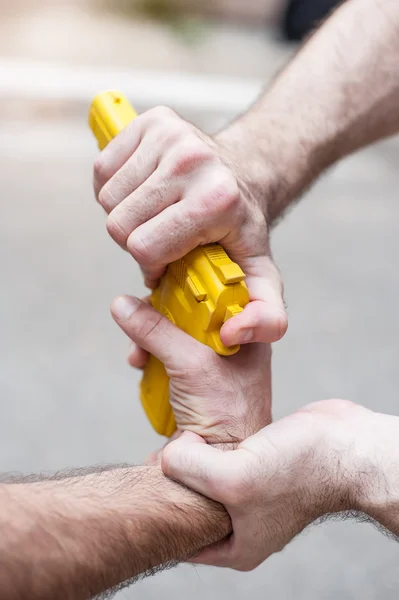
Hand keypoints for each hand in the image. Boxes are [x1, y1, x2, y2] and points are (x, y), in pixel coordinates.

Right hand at [94, 107, 286, 347]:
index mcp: (216, 199)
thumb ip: (265, 317)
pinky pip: (102, 170)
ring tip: (156, 216)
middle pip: (119, 225)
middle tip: (162, 238)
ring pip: (107, 198)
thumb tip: (233, 335)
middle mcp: (192, 159)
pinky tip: (144, 195)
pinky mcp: (150, 121)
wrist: (244, 173)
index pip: (144, 248)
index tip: (171, 262)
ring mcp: (169, 135)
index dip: (152, 264)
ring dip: (126, 216)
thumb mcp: (260, 277)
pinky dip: (114, 189)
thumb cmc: (240, 230)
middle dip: (137, 241)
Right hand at [110, 295, 270, 443]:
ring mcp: (211, 364)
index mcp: (246, 333)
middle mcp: (230, 345)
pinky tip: (140, 366)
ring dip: (149, 341)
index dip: (188, 286)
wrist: (221, 469)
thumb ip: (157, 332)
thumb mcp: (191, 365)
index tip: (161, 284)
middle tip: (141, 319)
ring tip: (138, 355)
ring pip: (173, 335)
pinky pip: (166, 358)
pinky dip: (150, 360)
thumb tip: (124, 304)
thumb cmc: (227, 416)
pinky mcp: (192, 381)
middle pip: (189, 313)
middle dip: (159, 318)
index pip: (217, 293)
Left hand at [162, 399, 378, 569]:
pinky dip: (207, 443)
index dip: (159, 511)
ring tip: (175, 440)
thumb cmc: (300, 470)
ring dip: (190, 458)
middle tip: (152, 458)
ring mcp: (249, 491)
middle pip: (190, 504)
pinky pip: (218, 455)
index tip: (143, 485)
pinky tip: (196, 427)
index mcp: (236, 546)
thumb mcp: (235, 478)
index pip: (181, 538)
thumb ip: (190, 469)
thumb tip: (165, 456)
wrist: (345, 444)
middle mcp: (241, 522)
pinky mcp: (255, 461)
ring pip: (203, 476)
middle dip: (172, 482)